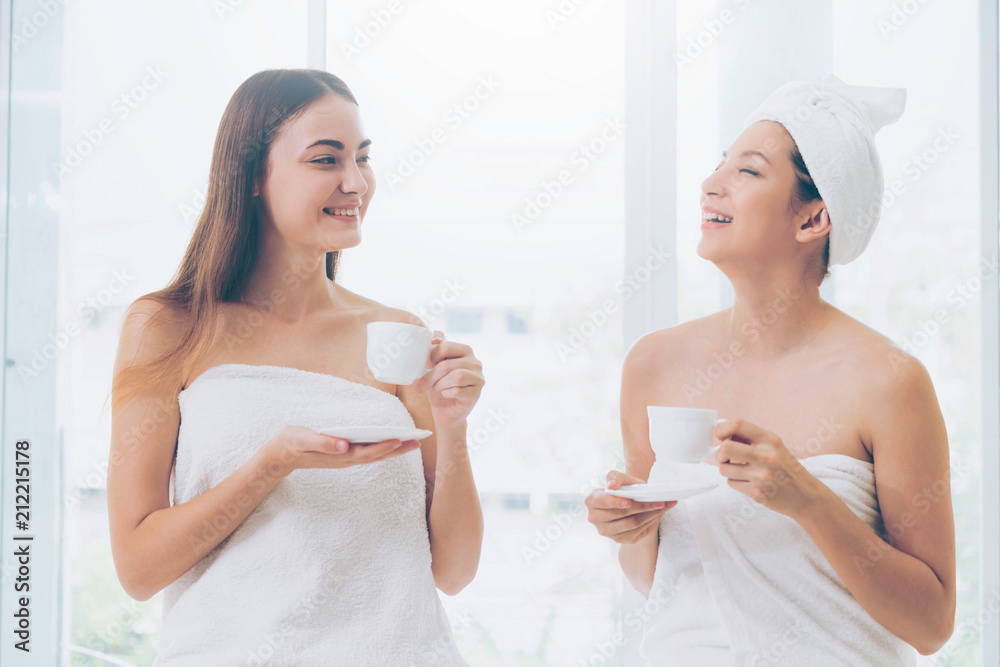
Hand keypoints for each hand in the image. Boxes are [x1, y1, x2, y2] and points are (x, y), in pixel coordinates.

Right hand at [262, 425, 420, 476]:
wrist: (281, 454)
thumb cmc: (293, 443)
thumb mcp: (303, 439)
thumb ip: (323, 442)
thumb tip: (344, 445)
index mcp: (338, 455)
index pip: (366, 452)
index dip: (384, 447)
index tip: (400, 440)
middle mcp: (346, 458)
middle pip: (376, 456)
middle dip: (397, 449)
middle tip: (418, 441)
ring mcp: (345, 458)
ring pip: (374, 455)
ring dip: (393, 449)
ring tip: (412, 442)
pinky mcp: (344, 454)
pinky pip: (368, 452)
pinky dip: (382, 447)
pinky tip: (392, 442)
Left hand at [412, 331, 483, 429]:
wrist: (446, 411)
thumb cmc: (440, 386)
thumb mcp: (435, 366)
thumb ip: (436, 349)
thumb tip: (433, 336)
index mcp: (465, 350)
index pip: (445, 346)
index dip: (431, 357)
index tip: (426, 366)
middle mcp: (475, 362)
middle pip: (447, 364)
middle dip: (431, 376)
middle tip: (422, 385)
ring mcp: (478, 378)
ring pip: (455, 376)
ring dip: (440, 385)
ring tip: (437, 389)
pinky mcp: (477, 393)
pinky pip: (457, 391)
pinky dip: (446, 394)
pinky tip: (446, 395)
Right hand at [585, 470, 675, 543]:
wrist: (631, 501)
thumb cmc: (624, 488)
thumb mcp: (621, 478)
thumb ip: (615, 476)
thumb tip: (612, 485)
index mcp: (591, 500)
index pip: (603, 501)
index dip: (615, 502)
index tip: (629, 502)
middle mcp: (595, 518)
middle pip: (621, 514)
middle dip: (642, 507)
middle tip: (660, 501)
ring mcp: (606, 531)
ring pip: (631, 523)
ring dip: (651, 514)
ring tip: (664, 506)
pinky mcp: (619, 539)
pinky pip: (637, 531)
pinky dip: (650, 522)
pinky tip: (658, 514)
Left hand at [713, 418, 825, 517]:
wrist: (806, 495)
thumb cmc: (786, 468)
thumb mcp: (774, 446)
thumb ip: (751, 438)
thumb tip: (721, 432)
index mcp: (770, 439)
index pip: (736, 424)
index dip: (721, 429)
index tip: (721, 437)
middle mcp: (766, 456)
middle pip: (725, 448)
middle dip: (719, 454)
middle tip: (725, 458)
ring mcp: (762, 476)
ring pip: (724, 469)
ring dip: (728, 470)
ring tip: (742, 472)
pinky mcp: (758, 493)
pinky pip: (732, 483)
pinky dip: (736, 483)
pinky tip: (750, 483)